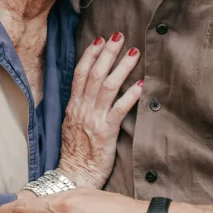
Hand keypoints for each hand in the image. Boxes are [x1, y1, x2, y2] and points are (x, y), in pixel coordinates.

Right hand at [59, 33, 141, 188]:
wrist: (73, 176)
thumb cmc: (75, 153)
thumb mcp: (71, 125)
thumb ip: (79, 107)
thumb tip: (89, 92)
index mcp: (73, 106)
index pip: (80, 73)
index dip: (90, 54)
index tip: (99, 39)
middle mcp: (82, 109)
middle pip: (95, 74)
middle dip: (107, 53)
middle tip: (119, 36)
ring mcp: (93, 119)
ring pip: (108, 86)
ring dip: (122, 67)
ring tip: (134, 53)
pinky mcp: (106, 132)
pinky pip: (119, 109)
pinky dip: (130, 96)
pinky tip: (141, 85)